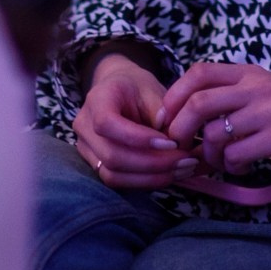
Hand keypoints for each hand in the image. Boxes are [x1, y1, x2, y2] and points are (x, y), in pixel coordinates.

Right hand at [71, 54, 192, 189]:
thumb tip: (175, 138)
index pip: (107, 124)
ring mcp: (86, 148)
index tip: (171, 142)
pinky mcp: (95, 164)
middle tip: (186, 161)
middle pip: (112, 156)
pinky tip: (169, 175)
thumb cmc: (137, 87)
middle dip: (153, 164)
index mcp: (97, 99)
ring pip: (113, 175)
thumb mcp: (152, 89)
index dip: (139, 138)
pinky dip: (145, 181)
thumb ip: (162, 111)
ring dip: (151, 178)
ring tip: (182, 170)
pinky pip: (117, 180)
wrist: (118, 90)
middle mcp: (84, 126)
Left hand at [159, 62, 270, 174]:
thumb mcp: (268, 94)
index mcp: (250, 73)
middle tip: (180, 148)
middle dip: (179, 129)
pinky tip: (244, 166)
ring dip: (209, 154)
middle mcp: (257, 86)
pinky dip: (232, 166)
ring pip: (215, 133)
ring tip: (222, 162)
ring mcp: (269, 110)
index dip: (174, 96)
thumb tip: (190, 116)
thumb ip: (235, 97)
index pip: (198, 72)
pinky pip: (237, 154)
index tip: (167, 120)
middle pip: (198, 102)